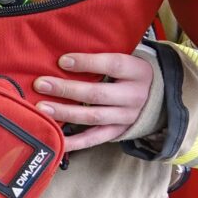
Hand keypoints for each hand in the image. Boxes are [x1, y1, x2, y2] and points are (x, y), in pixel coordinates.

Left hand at [35, 51, 155, 151]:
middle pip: (97, 94)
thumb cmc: (129, 72)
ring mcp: (126, 117)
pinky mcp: (118, 132)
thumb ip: (101, 57)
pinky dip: (73, 141)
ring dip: (65, 113)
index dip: (87, 63)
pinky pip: (94, 139)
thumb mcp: (126, 59)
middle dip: (66, 90)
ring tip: (42, 108)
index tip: (62, 61)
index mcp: (136, 72)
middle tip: (41, 84)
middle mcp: (134, 96)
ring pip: (93, 117)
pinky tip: (54, 138)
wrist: (156, 97)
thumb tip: (62, 56)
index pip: (112, 65)